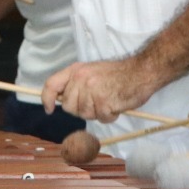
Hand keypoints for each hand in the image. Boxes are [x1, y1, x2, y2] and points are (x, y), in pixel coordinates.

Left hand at [41, 58, 160, 122]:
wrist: (141, 72)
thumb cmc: (118, 74)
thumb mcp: (92, 72)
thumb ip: (76, 84)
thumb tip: (62, 100)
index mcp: (76, 70)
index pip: (51, 84)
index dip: (47, 99)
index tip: (49, 109)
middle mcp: (81, 79)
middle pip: (69, 107)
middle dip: (82, 109)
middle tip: (97, 101)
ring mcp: (92, 90)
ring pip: (85, 114)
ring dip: (98, 113)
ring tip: (109, 100)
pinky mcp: (104, 102)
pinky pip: (101, 118)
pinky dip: (110, 116)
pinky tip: (116, 104)